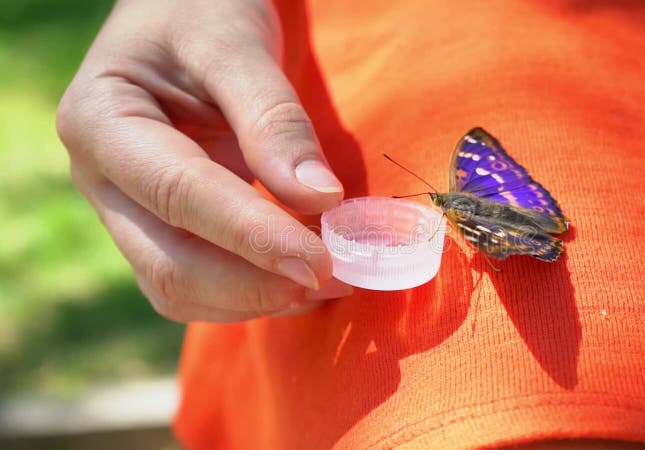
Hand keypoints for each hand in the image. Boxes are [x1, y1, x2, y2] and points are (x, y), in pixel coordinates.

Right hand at [56, 0, 351, 321]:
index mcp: (102, 121)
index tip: (321, 262)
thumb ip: (274, 120)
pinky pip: (196, 283)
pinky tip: (296, 280)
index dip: (253, 236)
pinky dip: (248, 292)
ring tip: (324, 285)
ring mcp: (128, 209)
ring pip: (178, 288)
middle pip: (169, 263)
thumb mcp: (236, 44)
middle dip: (254, 284)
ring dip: (253, 299)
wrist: (186, 12)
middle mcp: (102, 178)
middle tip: (332, 281)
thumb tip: (320, 200)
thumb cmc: (203, 10)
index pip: (180, 195)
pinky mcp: (161, 226)